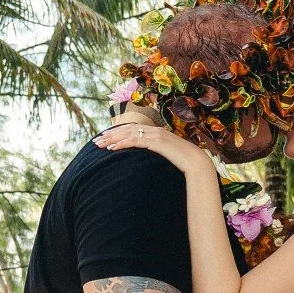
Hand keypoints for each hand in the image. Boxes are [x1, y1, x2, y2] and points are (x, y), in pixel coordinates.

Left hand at [95, 120, 212, 178]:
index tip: (106, 138)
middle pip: (127, 130)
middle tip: (96, 141)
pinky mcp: (156, 143)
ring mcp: (155, 135)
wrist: (196, 162)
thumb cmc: (184, 161)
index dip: (118, 133)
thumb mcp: (168, 155)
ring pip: (128, 134)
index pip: (133, 130)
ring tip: (100, 145)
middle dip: (111, 135)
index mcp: (157, 132)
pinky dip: (122, 144)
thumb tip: (148, 159)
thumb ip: (157, 153)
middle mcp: (155, 131)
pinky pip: (135, 141)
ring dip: (112, 139)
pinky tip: (112, 148)